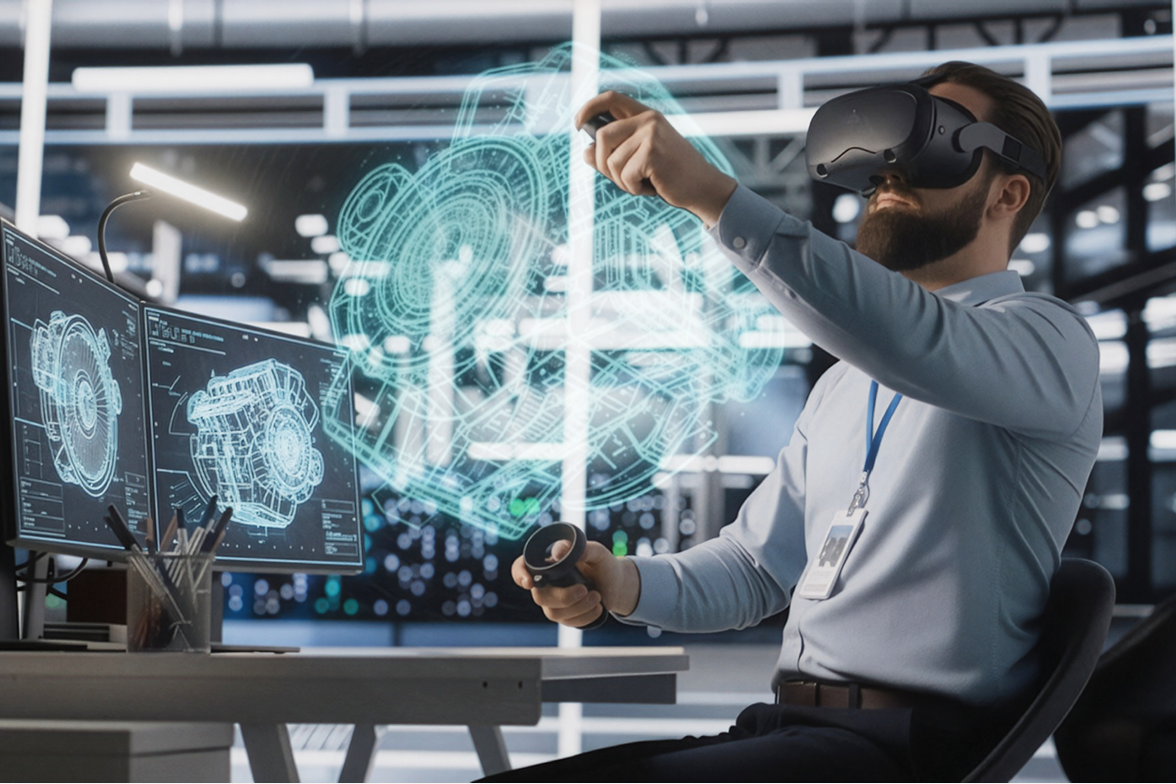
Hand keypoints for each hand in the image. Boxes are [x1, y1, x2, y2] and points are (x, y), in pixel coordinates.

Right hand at [512, 539, 640, 627]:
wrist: (616, 583)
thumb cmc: (603, 564)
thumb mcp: (597, 553)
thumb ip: (581, 549)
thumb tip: (558, 552)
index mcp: (549, 564)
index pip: (521, 567)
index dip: (519, 574)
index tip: (530, 582)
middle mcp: (547, 584)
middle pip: (540, 596)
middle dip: (563, 597)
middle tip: (585, 589)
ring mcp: (554, 601)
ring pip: (553, 613)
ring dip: (578, 607)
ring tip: (597, 597)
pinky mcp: (566, 615)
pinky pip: (568, 622)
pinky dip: (585, 617)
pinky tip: (598, 607)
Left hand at [575, 91, 737, 226]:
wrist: (702, 187)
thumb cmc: (670, 174)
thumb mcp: (640, 160)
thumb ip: (613, 153)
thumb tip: (585, 152)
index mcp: (645, 115)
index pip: (610, 98)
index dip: (588, 108)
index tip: (578, 125)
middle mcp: (648, 120)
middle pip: (602, 136)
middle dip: (602, 163)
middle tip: (621, 178)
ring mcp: (650, 134)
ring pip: (611, 161)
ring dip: (622, 181)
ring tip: (643, 182)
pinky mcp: (652, 153)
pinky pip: (624, 175)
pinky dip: (633, 188)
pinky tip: (651, 187)